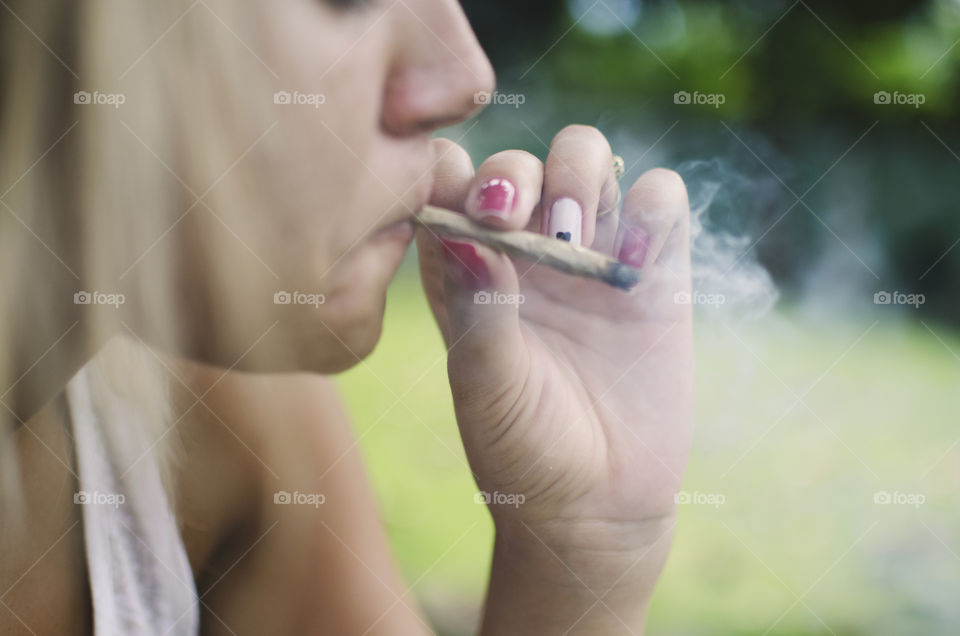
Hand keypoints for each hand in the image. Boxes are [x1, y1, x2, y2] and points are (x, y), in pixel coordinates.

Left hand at [417, 126, 692, 629]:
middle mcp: (527, 252)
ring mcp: (593, 256)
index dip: (449, 173)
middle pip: (519, 161)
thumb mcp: (486, 385)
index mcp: (467, 270)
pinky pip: (661, 197)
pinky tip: (635, 262)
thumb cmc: (523, 452)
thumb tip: (463, 228)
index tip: (460, 206)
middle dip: (516, 173)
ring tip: (577, 237)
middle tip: (514, 218)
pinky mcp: (655, 270)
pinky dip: (653, 206)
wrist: (597, 506)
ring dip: (579, 174)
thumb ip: (478, 305)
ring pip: (587, 157)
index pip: (448, 181)